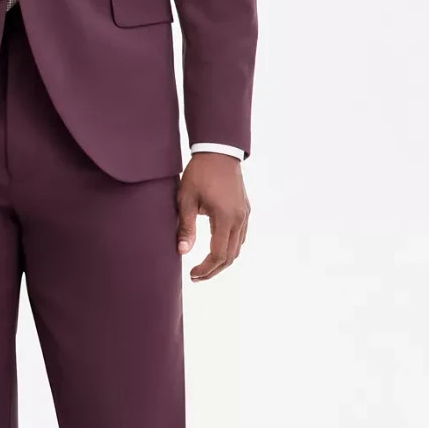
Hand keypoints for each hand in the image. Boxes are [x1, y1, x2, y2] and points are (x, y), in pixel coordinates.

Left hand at [176, 153, 249, 280]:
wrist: (219, 151)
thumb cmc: (200, 173)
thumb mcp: (186, 199)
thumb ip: (186, 227)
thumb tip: (183, 252)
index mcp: (225, 218)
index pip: (218, 255)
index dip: (205, 269)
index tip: (191, 274)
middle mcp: (239, 219)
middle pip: (230, 256)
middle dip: (213, 270)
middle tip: (196, 276)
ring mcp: (245, 215)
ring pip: (237, 248)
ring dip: (222, 261)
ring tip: (204, 266)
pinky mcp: (245, 209)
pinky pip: (240, 236)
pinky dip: (229, 248)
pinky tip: (216, 248)